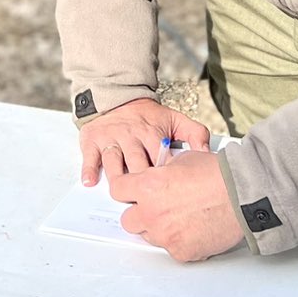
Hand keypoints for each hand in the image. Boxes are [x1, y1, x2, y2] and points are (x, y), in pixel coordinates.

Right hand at [78, 96, 211, 185]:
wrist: (117, 96)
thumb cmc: (148, 116)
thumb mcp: (175, 119)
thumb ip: (195, 134)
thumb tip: (208, 153)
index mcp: (153, 132)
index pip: (160, 157)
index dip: (165, 175)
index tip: (171, 191)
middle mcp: (131, 135)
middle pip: (137, 163)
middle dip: (142, 181)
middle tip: (147, 200)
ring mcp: (111, 138)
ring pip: (114, 161)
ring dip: (117, 177)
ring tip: (120, 193)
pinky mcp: (93, 140)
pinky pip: (90, 156)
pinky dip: (89, 168)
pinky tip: (90, 181)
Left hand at [111, 151, 245, 261]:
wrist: (243, 196)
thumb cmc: (217, 176)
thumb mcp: (182, 160)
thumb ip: (161, 172)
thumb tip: (157, 176)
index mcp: (148, 186)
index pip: (117, 191)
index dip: (126, 189)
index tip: (132, 191)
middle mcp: (152, 213)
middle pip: (128, 220)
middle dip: (139, 213)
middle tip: (157, 207)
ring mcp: (165, 235)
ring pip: (149, 236)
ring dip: (159, 228)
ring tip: (182, 217)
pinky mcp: (181, 252)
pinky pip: (171, 248)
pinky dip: (180, 240)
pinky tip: (194, 228)